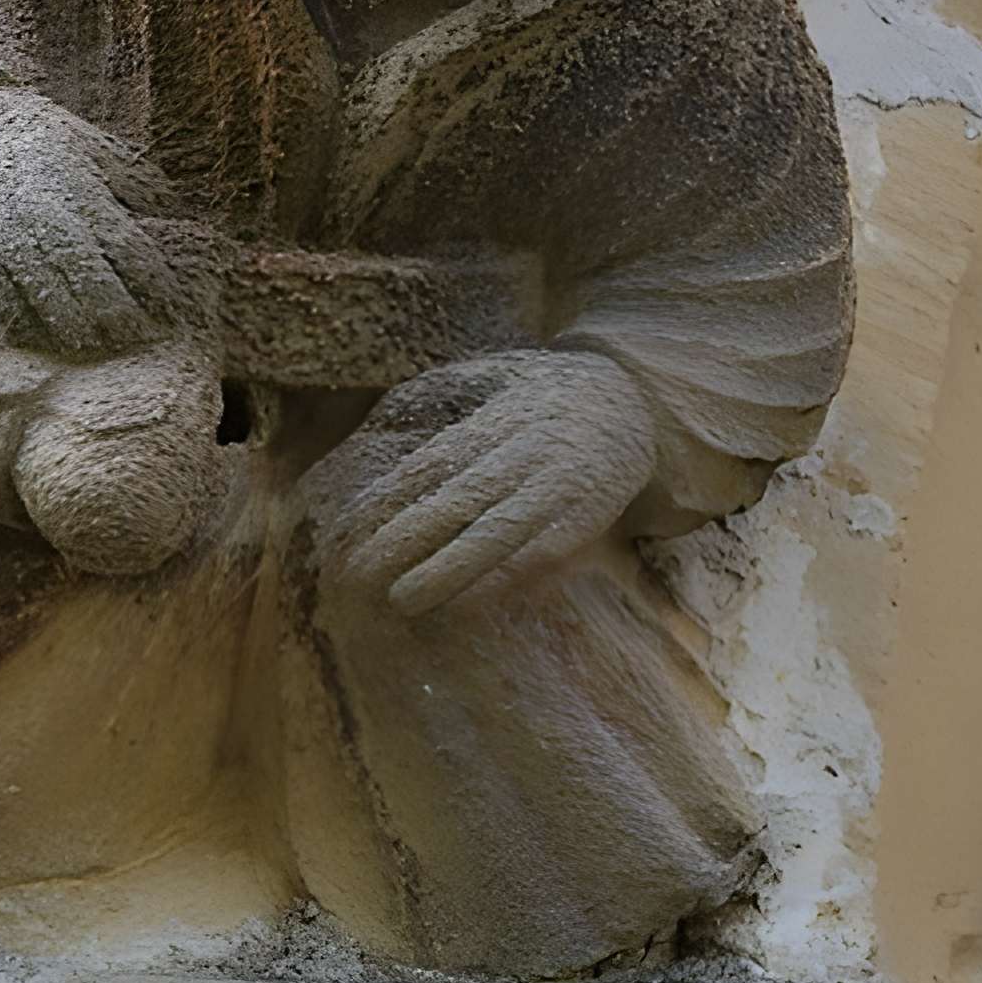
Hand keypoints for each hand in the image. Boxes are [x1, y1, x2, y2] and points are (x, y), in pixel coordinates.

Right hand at [0, 90, 184, 355]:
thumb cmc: (30, 137)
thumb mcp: (86, 143)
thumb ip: (129, 178)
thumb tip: (172, 212)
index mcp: (78, 182)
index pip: (126, 243)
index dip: (151, 282)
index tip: (169, 308)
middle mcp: (40, 206)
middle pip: (88, 274)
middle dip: (116, 312)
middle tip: (135, 339)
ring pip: (41, 289)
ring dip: (71, 324)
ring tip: (92, 344)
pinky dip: (19, 318)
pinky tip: (39, 333)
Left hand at [319, 351, 654, 619]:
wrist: (633, 404)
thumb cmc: (544, 397)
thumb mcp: (496, 376)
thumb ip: (444, 392)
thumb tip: (384, 417)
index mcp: (495, 420)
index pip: (432, 463)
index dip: (388, 498)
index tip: (348, 528)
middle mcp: (524, 453)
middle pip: (459, 498)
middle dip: (406, 538)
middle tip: (357, 572)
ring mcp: (557, 488)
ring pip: (499, 534)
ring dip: (449, 570)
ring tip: (402, 600)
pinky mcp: (584, 522)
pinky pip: (539, 558)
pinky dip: (499, 584)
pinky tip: (462, 606)